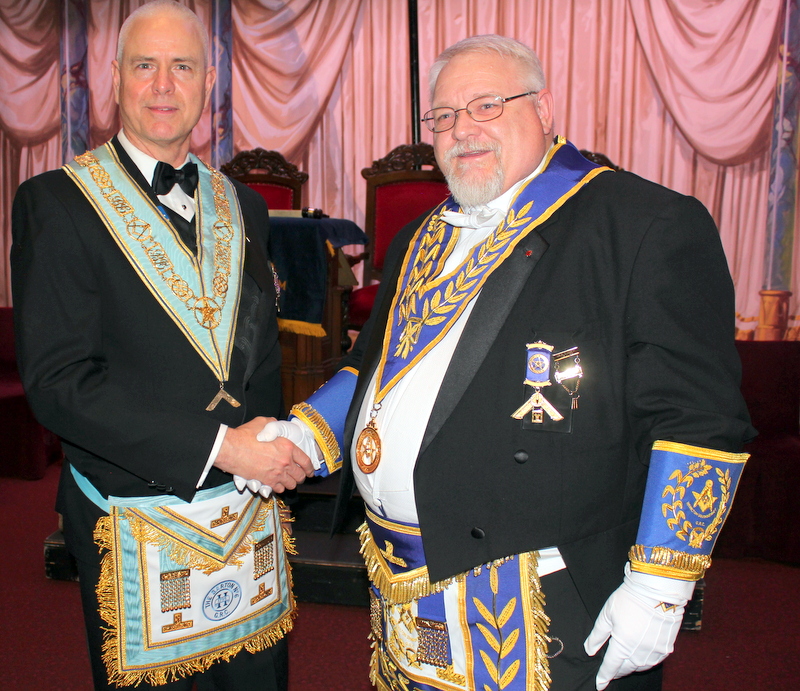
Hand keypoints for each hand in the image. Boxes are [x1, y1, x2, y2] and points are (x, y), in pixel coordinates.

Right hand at [214, 417, 313, 493]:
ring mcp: (276, 474)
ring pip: (291, 485)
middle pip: (300, 476)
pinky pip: (278, 489)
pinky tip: (277, 484)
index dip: (310, 468)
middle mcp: (285, 462)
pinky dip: (279, 488)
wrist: (231, 449)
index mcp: (288, 447)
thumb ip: (275, 426)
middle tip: (299, 477)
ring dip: (291, 483)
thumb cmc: (245, 435)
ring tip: (288, 481)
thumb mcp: (264, 423)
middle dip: (301, 477)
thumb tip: (276, 425)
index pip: (306, 461)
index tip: (310, 471)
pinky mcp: (266, 482)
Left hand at [583, 564, 694, 689]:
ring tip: (623, 663)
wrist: (658, 590)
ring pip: (639, 667)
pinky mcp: (667, 648)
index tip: (599, 685)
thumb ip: (597, 635)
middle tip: (611, 671)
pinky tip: (639, 657)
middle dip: (617, 671)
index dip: (604, 677)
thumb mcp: (607, 614)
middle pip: (626, 669)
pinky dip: (643, 662)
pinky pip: (653, 662)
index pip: (611, 667)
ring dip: (630, 667)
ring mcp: (655, 652)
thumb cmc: (630, 599)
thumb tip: (589, 650)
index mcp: (622, 644)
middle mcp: (639, 652)